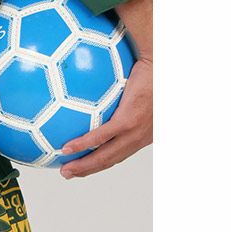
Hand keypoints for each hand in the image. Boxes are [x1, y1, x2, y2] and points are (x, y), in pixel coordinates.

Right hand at [59, 55, 151, 178]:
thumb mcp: (142, 84)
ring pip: (106, 156)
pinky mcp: (129, 120)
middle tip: (69, 173)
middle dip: (88, 169)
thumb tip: (103, 84)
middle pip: (111, 159)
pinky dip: (82, 145)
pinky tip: (66, 148)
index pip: (121, 151)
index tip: (86, 164)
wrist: (165, 58)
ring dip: (84, 166)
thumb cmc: (155, 67)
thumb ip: (124, 90)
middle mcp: (141, 135)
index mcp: (144, 131)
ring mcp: (136, 130)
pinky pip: (101, 137)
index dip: (103, 161)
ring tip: (65, 169)